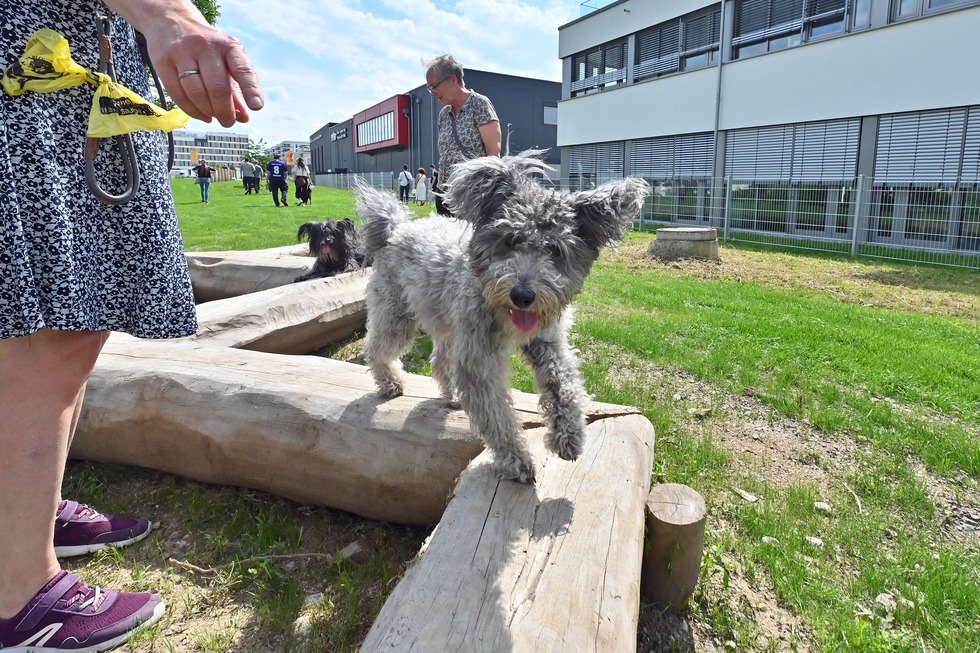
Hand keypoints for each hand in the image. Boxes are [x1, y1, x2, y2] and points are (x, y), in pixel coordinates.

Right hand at [104, 0, 263, 126]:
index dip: (251, 89)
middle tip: (229, 122)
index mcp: (228, 46)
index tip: (257, 106)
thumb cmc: (206, 49)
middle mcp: (205, 46)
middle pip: (217, 87)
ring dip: (208, 112)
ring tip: (215, 117)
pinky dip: (192, 111)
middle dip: (225, 111)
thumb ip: (237, 89)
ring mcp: (182, 53)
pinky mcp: (163, 62)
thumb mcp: (226, 61)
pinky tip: (202, 115)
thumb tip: (244, 117)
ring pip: (196, 93)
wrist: (171, 21)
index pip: (242, 69)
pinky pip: (178, 95)